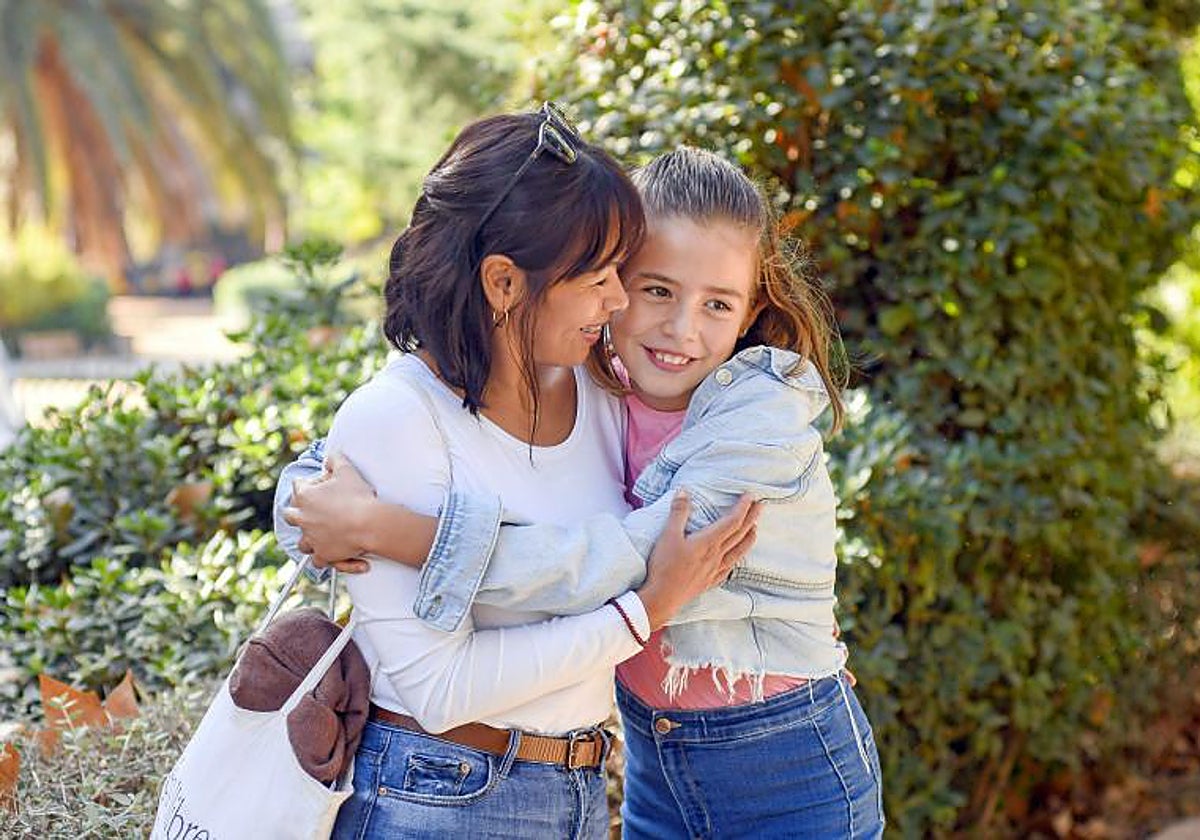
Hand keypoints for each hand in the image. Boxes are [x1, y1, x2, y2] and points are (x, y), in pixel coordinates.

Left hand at [283, 452, 376, 573]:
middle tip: (315, 510)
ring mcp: (311, 539)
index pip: (298, 486)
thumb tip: (330, 455)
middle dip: (299, 512)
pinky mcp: (323, 555)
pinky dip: (325, 558)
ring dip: (310, 538)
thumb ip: (335, 459)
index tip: (324, 484)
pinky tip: (334, 555)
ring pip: (302, 542)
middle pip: (290, 516)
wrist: (368, 523)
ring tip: (323, 535)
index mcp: (304, 497)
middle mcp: (303, 519)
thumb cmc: (357, 497)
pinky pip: (318, 561)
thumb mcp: (346, 470)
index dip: (310, 484)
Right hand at [636, 492, 760, 630]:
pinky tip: (736, 559)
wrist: (662, 597)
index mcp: (709, 542)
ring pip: (738, 552)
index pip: (732, 521)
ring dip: (748, 538)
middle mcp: (716, 555)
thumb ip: (678, 512)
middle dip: (751, 518)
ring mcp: (714, 570)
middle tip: (761, 506)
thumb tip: (684, 492)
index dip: (743, 507)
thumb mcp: (668, 535)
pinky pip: (729, 568)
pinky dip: (736, 559)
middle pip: (739, 534)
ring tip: (755, 529)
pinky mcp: (709, 581)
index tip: (750, 496)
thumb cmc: (664, 566)